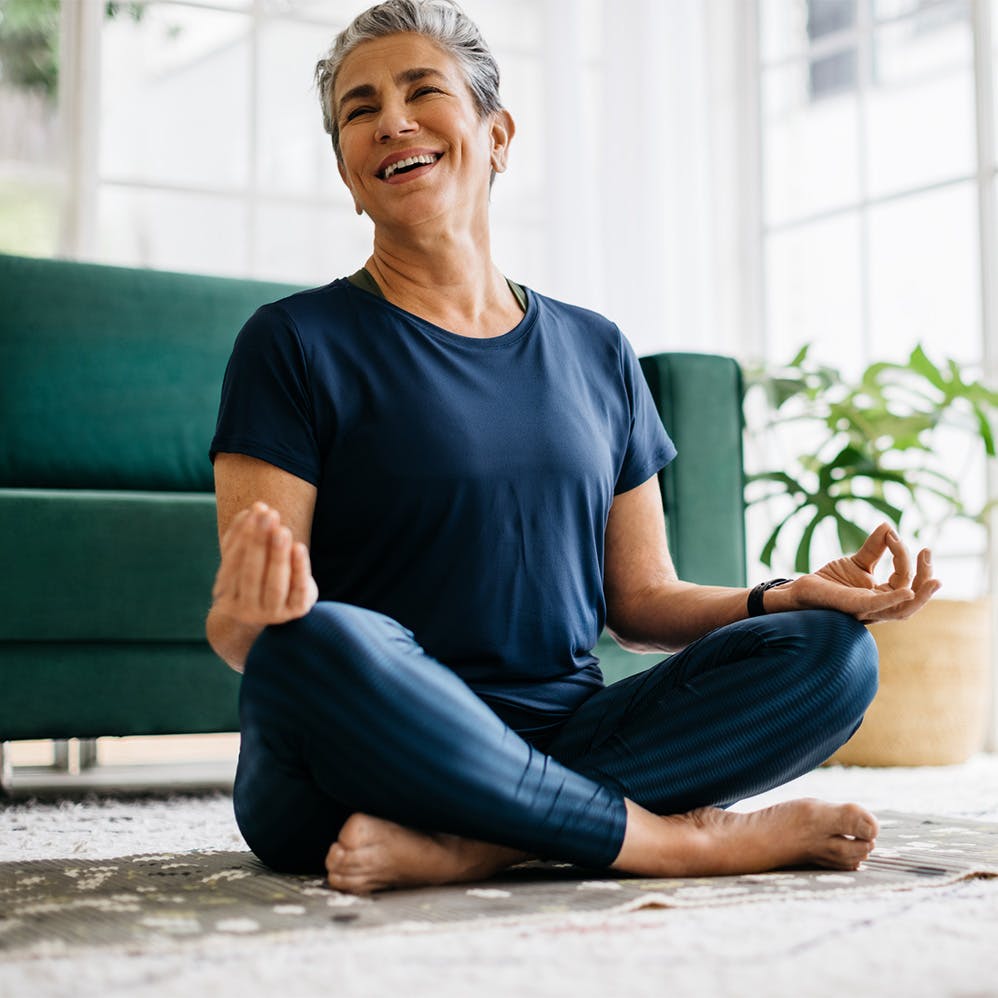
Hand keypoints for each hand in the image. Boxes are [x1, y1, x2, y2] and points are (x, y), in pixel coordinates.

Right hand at [211, 501, 317, 626]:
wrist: (270, 610)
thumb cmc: (254, 577)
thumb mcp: (243, 559)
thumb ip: (243, 535)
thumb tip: (253, 509)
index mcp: (228, 595)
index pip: (232, 565)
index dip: (242, 537)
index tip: (253, 512)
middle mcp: (247, 608)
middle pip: (252, 574)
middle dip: (259, 543)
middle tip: (268, 516)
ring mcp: (272, 613)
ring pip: (274, 585)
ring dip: (278, 556)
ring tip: (282, 530)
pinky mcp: (296, 611)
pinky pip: (298, 589)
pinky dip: (299, 568)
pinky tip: (299, 548)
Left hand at [789, 522, 939, 623]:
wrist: (801, 590)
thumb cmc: (831, 581)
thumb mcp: (858, 561)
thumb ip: (875, 547)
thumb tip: (888, 525)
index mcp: (883, 596)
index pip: (904, 578)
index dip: (903, 555)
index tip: (893, 533)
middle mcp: (880, 607)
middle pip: (912, 599)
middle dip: (925, 577)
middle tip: (928, 551)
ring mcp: (868, 610)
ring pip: (903, 610)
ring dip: (921, 596)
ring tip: (935, 579)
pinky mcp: (853, 608)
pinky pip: (879, 607)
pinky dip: (894, 600)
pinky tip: (907, 592)